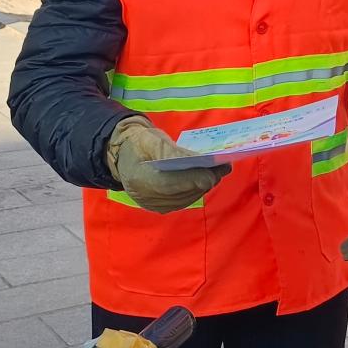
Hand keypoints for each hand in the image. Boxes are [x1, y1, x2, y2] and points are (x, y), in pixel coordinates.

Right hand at [105, 118, 226, 214]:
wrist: (124, 156)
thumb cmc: (139, 144)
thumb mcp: (152, 139)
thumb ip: (173, 151)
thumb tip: (197, 160)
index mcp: (138, 177)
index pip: (169, 184)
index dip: (193, 180)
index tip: (213, 173)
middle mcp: (145, 197)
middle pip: (181, 193)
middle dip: (204, 180)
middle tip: (223, 167)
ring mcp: (153, 205)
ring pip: (186, 198)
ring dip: (203, 185)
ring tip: (218, 172)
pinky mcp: (160, 208)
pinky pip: (183, 200)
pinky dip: (196, 189)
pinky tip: (207, 179)